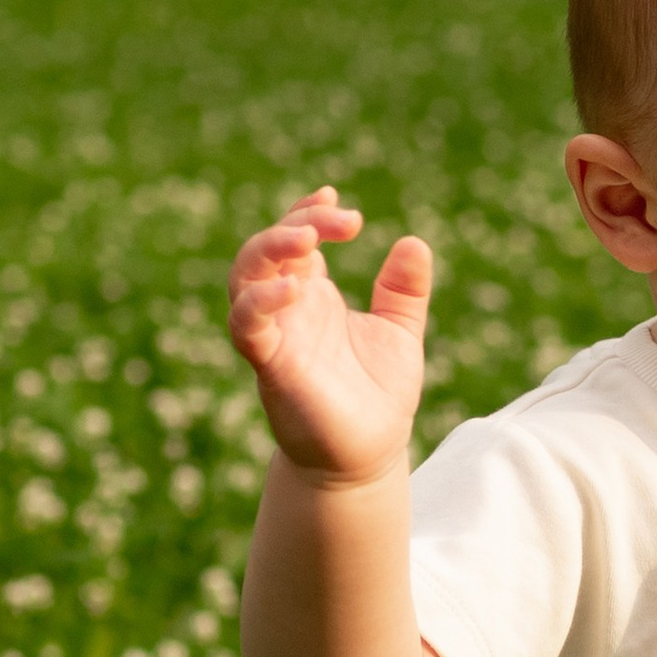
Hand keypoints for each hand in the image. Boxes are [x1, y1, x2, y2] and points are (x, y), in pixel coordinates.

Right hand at [227, 190, 430, 486]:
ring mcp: (275, 336)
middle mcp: (287, 311)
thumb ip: (404, 290)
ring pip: (243, 279)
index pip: (293, 239)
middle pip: (265, 249)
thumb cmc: (377, 396)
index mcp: (313, 296)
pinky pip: (247, 328)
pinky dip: (260, 303)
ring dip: (268, 250)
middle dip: (295, 223)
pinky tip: (295, 289)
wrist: (368, 457)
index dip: (306, 213)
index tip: (334, 199)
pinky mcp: (270, 367)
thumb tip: (414, 242)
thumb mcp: (400, 333)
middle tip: (342, 219)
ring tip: (308, 239)